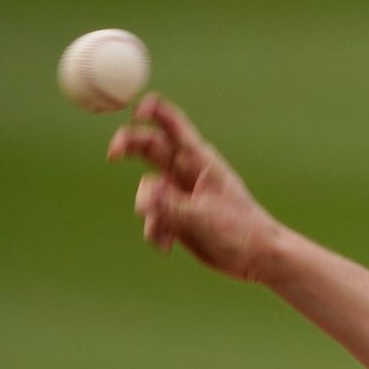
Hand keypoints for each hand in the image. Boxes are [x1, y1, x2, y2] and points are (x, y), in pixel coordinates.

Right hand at [107, 94, 284, 282]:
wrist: (256, 258)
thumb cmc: (241, 230)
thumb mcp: (204, 216)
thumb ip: (171, 205)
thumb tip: (143, 196)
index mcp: (200, 161)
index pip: (173, 125)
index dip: (153, 110)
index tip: (136, 111)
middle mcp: (186, 172)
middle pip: (148, 146)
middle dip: (128, 145)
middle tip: (112, 154)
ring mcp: (179, 194)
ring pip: (146, 190)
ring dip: (149, 211)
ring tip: (167, 231)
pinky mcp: (175, 216)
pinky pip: (152, 218)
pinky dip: (155, 232)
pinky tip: (168, 246)